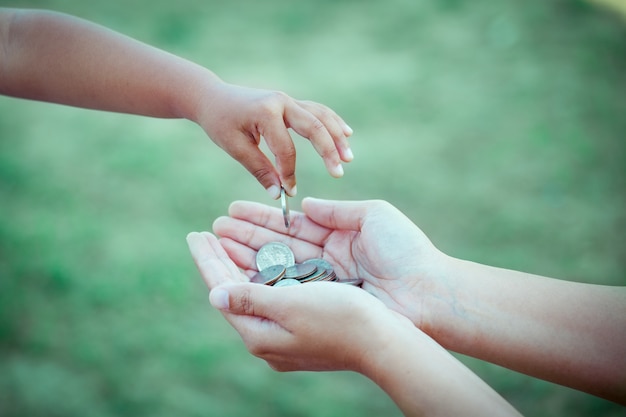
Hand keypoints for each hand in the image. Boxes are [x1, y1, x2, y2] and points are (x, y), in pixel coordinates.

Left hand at [186, 231, 399, 372]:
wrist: (386, 341)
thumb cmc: (341, 320)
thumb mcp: (291, 306)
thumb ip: (250, 299)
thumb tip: (214, 295)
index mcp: (260, 333)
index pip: (223, 289)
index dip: (208, 259)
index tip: (195, 234)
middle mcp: (270, 335)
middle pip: (236, 288)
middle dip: (221, 257)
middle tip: (205, 232)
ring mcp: (287, 331)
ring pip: (256, 287)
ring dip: (242, 259)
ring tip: (226, 235)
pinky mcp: (304, 323)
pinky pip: (275, 290)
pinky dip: (265, 269)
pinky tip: (261, 255)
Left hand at [195, 82, 352, 197]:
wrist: (213, 97)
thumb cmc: (220, 123)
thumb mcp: (235, 148)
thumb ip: (259, 170)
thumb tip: (279, 194)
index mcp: (265, 113)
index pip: (286, 148)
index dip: (289, 173)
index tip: (290, 192)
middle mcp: (281, 102)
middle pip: (314, 126)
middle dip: (329, 151)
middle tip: (339, 172)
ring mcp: (288, 100)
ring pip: (321, 116)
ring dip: (337, 136)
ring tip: (348, 157)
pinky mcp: (290, 102)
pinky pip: (317, 111)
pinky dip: (332, 122)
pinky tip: (346, 134)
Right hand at [211, 198, 449, 329]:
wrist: (428, 293)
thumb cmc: (406, 250)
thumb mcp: (373, 216)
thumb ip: (336, 211)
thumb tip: (303, 205)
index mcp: (339, 236)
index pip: (291, 224)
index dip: (261, 217)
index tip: (233, 209)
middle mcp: (326, 260)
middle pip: (278, 246)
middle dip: (245, 237)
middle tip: (214, 228)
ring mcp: (323, 283)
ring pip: (277, 267)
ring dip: (246, 256)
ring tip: (215, 244)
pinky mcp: (323, 303)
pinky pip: (287, 289)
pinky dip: (262, 280)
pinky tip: (237, 270)